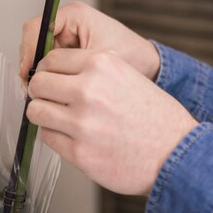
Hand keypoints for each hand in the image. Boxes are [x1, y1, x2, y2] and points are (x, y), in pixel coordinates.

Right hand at [20, 1, 159, 81]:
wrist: (149, 64)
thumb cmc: (131, 57)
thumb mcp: (97, 61)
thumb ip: (67, 65)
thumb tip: (37, 77)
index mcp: (74, 14)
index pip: (36, 27)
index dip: (27, 51)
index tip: (28, 74)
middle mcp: (68, 21)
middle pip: (34, 41)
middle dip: (32, 66)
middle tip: (33, 90)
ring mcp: (68, 34)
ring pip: (39, 54)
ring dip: (40, 74)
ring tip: (45, 94)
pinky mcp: (70, 49)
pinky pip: (51, 62)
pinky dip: (50, 77)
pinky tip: (54, 92)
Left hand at [27, 48, 197, 194]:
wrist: (176, 152)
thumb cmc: (154, 115)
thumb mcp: (126, 74)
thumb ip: (93, 69)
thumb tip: (56, 72)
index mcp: (101, 63)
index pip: (50, 59)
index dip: (47, 70)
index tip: (50, 79)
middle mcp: (88, 89)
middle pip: (38, 83)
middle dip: (41, 92)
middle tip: (50, 99)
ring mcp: (82, 122)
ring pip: (36, 111)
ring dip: (44, 114)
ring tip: (59, 118)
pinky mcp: (79, 152)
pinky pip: (48, 137)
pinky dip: (55, 136)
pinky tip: (72, 136)